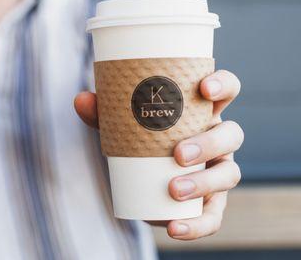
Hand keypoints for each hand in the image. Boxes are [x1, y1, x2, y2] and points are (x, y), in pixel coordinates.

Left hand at [74, 70, 243, 239]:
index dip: (223, 85)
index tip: (204, 88)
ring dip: (205, 183)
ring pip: (229, 174)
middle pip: (232, 134)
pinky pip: (213, 216)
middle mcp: (218, 138)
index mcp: (202, 111)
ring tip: (173, 189)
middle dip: (209, 143)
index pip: (227, 89)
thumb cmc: (138, 139)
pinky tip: (175, 228)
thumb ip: (102, 113)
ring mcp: (219, 170)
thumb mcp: (121, 124)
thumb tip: (81, 100)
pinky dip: (197, 226)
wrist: (141, 177)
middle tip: (178, 154)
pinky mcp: (212, 202)